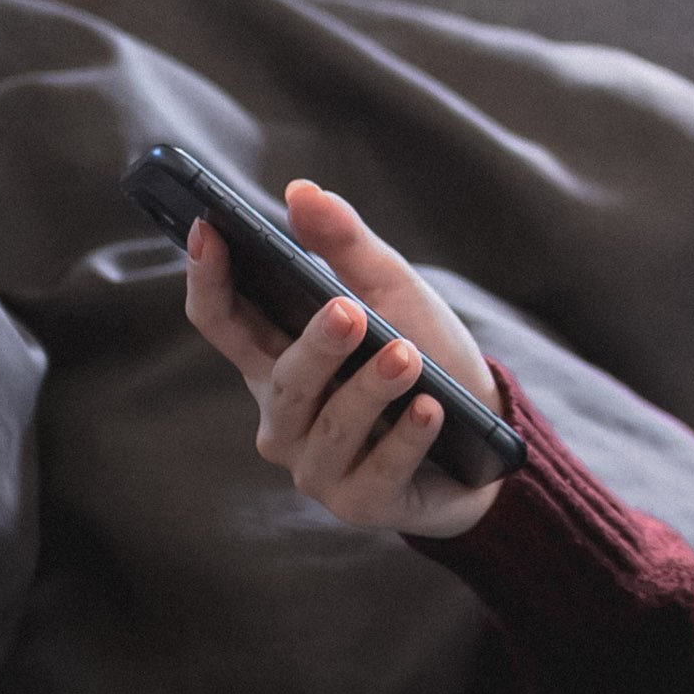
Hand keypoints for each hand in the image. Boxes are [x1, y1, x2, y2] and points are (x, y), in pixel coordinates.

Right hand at [184, 179, 505, 538]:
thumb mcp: (391, 292)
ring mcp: (318, 466)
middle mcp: (285, 417)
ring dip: (371, 389)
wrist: (486, 434)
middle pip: (282, 379)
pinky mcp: (362, 503)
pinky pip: (378, 470)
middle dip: (314, 346)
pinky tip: (430, 411)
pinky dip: (406, 438)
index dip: (208, 277)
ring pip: (331, 424)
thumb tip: (302, 191)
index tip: (208, 230)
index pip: (222, 321)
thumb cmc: (426, 355)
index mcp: (276, 360)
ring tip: (407, 356)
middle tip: (347, 310)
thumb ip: (345, 245)